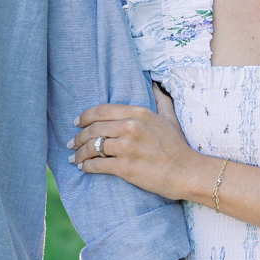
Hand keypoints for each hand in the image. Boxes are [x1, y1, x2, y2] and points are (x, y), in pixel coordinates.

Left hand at [71, 87, 204, 201]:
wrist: (188, 173)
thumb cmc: (178, 147)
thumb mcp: (170, 119)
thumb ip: (160, 101)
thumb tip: (156, 86)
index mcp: (138, 113)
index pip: (101, 110)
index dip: (84, 116)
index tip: (77, 122)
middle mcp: (130, 127)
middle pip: (93, 129)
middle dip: (78, 137)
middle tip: (72, 143)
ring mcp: (126, 147)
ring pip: (92, 147)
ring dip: (79, 153)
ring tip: (75, 158)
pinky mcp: (124, 167)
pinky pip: (97, 165)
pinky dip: (87, 167)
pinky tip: (84, 168)